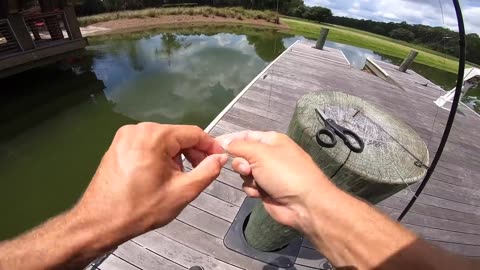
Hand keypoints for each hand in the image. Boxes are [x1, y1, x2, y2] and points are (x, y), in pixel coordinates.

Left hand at [75, 123, 226, 237]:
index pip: (193, 133)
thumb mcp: (182, 192)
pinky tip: (161, 175)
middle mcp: (138, 130)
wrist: (99, 222)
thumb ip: (207, 172)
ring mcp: (125, 136)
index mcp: (154, 136)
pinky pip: (148, 144)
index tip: (219, 158)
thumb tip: (220, 158)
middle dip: (193, 153)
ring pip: (163, 140)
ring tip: (179, 178)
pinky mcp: (118, 145)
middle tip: (202, 172)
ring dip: (177, 156)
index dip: (210, 146)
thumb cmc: (140, 208)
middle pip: (177, 135)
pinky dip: (160, 156)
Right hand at [216, 131, 335, 232]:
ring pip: (244, 172)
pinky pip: (249, 185)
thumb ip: (239, 146)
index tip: (213, 145)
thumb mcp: (260, 153)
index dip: (230, 139)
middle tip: (247, 169)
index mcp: (271, 140)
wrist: (304, 204)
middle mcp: (269, 155)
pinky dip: (253, 189)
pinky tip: (261, 193)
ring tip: (258, 183)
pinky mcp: (266, 190)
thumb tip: (224, 141)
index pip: (245, 135)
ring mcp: (268, 173)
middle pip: (242, 154)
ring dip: (247, 177)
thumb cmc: (284, 172)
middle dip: (240, 162)